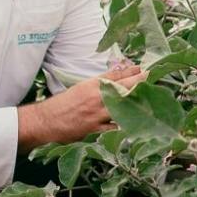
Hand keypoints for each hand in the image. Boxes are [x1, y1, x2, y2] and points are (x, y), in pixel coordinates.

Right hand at [18, 64, 144, 149]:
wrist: (46, 121)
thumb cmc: (63, 104)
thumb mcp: (81, 88)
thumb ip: (100, 83)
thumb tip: (118, 78)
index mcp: (92, 85)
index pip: (117, 76)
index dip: (132, 72)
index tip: (144, 68)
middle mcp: (97, 98)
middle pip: (123, 88)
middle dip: (139, 82)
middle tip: (150, 76)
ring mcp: (97, 114)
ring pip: (122, 106)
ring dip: (135, 101)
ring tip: (146, 97)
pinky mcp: (95, 128)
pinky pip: (114, 125)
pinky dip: (123, 122)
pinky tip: (133, 120)